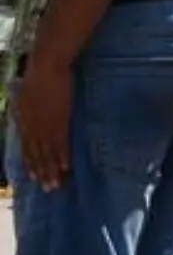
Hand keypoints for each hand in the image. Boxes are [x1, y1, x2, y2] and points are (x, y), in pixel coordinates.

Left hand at [12, 59, 73, 189]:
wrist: (46, 67)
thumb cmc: (37, 75)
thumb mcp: (24, 96)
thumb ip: (26, 109)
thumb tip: (26, 117)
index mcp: (23, 122)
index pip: (27, 147)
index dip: (31, 163)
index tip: (34, 177)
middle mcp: (32, 128)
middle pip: (37, 154)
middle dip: (42, 171)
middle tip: (48, 188)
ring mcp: (46, 125)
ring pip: (49, 152)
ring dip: (52, 169)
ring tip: (56, 184)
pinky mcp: (60, 120)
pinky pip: (61, 142)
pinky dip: (63, 156)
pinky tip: (66, 166)